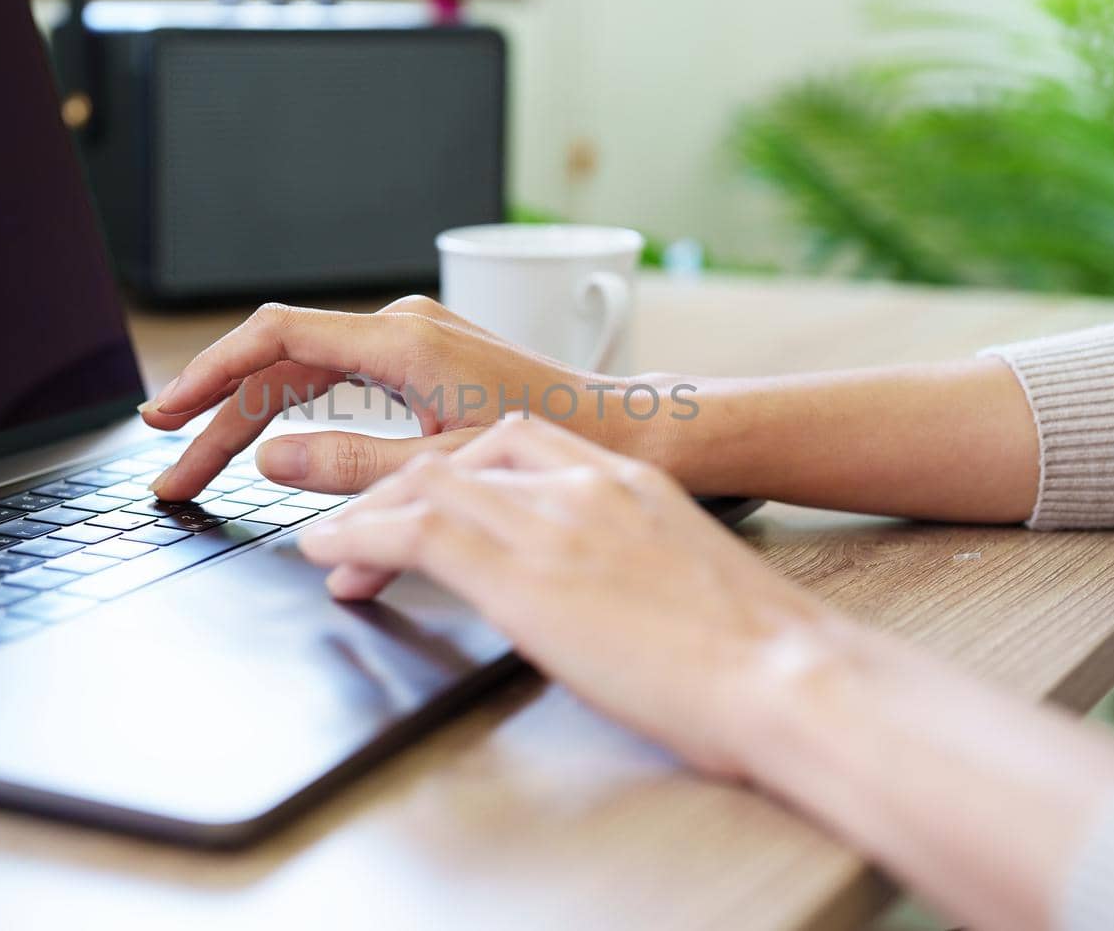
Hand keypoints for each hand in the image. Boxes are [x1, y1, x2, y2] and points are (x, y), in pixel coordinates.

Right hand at [141, 296, 658, 498]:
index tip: (168, 415)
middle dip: (220, 421)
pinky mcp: (425, 362)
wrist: (629, 430)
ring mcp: (412, 342)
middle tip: (175, 473)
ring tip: (206, 463)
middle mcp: (400, 329)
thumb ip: (349, 465)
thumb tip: (268, 459)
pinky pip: (344, 389)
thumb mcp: (442, 466)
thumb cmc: (554, 444)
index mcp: (400, 342)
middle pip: (280, 366)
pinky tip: (278, 454)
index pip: (275, 340)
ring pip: (307, 379)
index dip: (210, 375)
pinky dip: (305, 422)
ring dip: (255, 423)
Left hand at [296, 418, 855, 776]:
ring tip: (324, 534)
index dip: (461, 464)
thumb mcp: (686, 580)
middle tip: (364, 513)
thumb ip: (632, 565)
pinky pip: (416, 531)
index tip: (430, 490)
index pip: (520, 440)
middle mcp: (586, 483)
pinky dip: (360, 535)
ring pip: (426, 481)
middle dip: (401, 479)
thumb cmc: (756, 651)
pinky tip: (329, 551)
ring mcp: (553, 521)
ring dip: (365, 507)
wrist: (789, 673)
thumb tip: (602, 598)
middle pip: (463, 453)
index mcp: (629, 480)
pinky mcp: (523, 573)